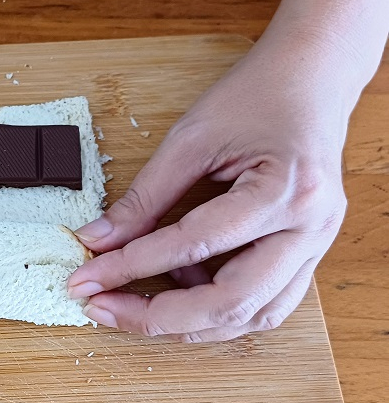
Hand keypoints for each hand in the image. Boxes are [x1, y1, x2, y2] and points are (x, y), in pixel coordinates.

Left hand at [67, 40, 350, 341]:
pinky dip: (216, 310)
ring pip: (252, 316)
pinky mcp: (307, 254)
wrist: (312, 79)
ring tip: (133, 306)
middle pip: (232, 302)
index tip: (86, 279)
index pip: (194, 244)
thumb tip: (97, 241)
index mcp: (284, 190)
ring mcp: (316, 246)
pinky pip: (264, 304)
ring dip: (187, 323)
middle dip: (158, 317)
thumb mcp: (190, 139)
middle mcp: (310, 229)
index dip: (130, 266)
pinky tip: (181, 291)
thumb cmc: (255, 96)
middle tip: (102, 308)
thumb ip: (144, 198)